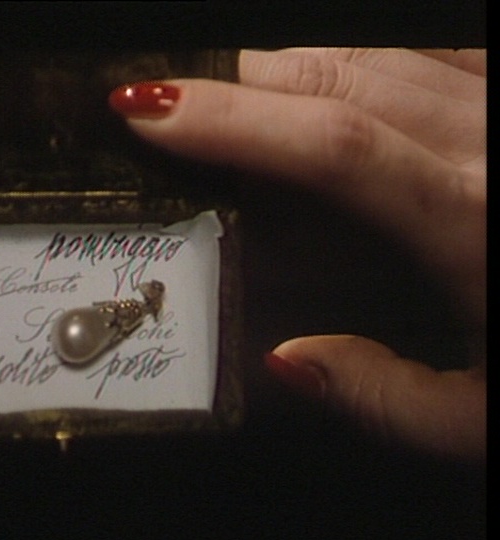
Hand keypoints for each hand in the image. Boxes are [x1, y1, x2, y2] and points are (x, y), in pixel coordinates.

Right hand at [108, 49, 485, 460]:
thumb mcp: (489, 421)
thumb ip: (386, 399)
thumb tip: (288, 362)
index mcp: (475, 225)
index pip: (329, 146)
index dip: (230, 120)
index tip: (146, 109)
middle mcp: (493, 144)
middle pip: (341, 75)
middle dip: (241, 79)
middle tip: (169, 98)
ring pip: (379, 47)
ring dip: (290, 61)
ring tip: (230, 90)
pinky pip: (429, 45)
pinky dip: (361, 53)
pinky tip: (325, 74)